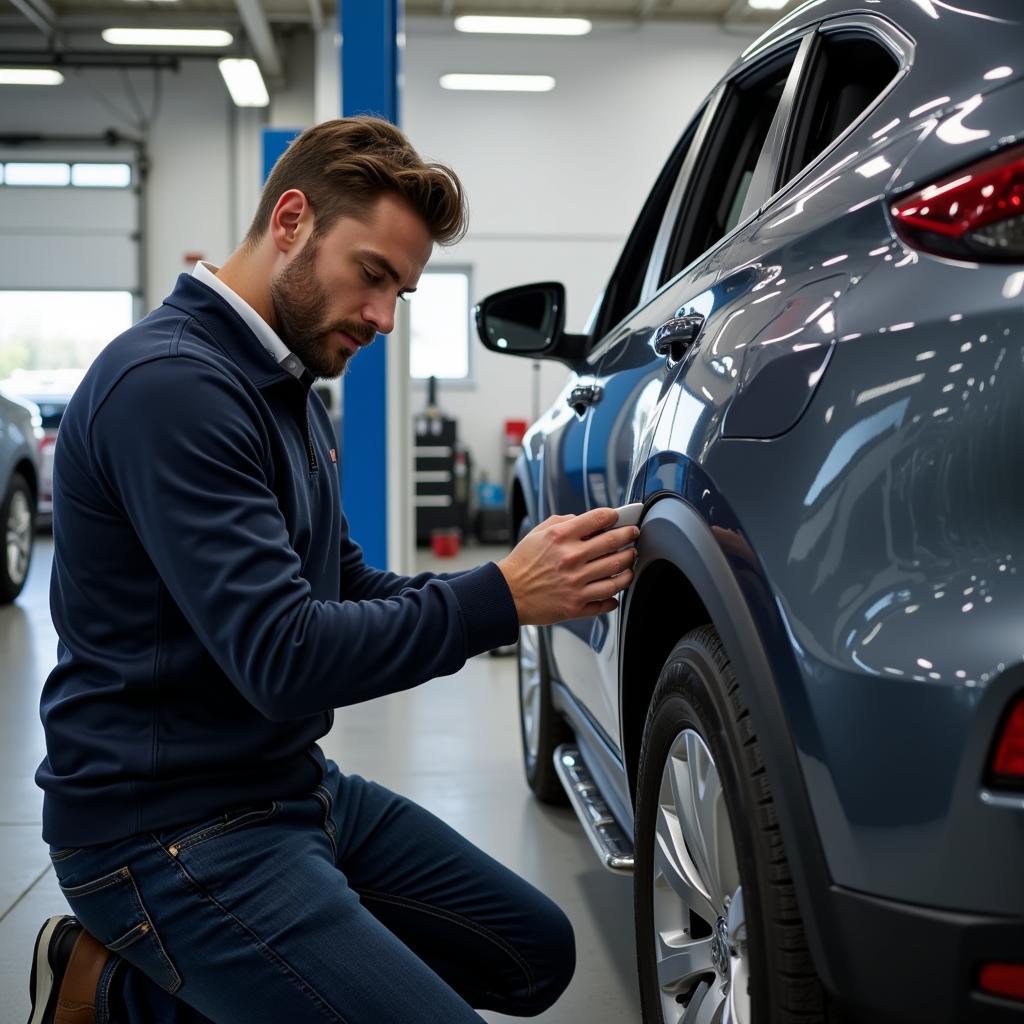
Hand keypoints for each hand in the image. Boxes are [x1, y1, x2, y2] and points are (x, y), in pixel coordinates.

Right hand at [497, 508, 638, 625]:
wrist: (507, 594)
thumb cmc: (522, 564)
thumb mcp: (538, 533)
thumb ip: (563, 523)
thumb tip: (586, 521)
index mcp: (560, 537)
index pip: (598, 519)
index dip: (614, 516)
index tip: (619, 518)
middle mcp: (571, 559)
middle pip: (614, 544)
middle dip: (629, 536)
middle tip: (632, 535)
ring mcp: (576, 584)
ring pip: (617, 574)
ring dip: (628, 566)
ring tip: (629, 562)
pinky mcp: (576, 605)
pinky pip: (606, 601)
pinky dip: (615, 596)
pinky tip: (615, 590)